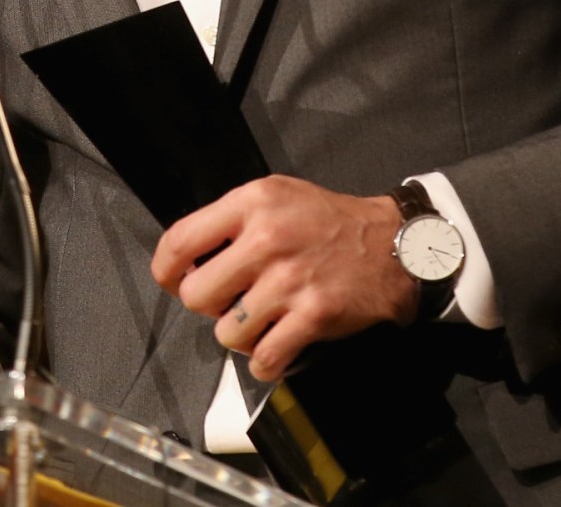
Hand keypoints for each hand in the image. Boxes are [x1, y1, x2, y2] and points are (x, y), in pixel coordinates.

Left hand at [148, 176, 416, 382]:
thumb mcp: (275, 197)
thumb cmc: (328, 222)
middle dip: (208, 306)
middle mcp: (267, 239)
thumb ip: (231, 220)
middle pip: (195, 295)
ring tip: (260, 322)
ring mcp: (290, 280)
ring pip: (226, 333)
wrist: (394, 245)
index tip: (173, 281)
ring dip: (240, 336)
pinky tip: (277, 347)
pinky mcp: (314, 315)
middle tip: (230, 301)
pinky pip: (265, 359)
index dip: (166, 271)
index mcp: (251, 204)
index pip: (179, 241)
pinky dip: (267, 363)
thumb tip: (186, 259)